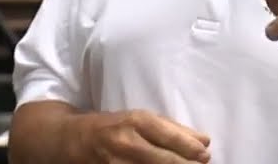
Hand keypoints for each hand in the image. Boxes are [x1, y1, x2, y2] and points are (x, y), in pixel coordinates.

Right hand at [71, 109, 210, 163]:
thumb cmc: (113, 126)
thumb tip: (205, 141)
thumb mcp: (140, 119)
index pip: (169, 137)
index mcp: (136, 122)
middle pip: (163, 161)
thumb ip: (173, 129)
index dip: (190, 149)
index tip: (205, 156)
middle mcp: (126, 142)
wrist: (72, 139)